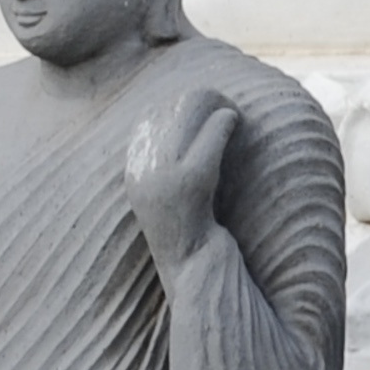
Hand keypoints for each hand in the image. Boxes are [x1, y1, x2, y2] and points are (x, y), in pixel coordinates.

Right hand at [124, 83, 236, 279]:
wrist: (194, 268)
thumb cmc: (191, 230)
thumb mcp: (169, 193)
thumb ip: (168, 164)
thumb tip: (181, 121)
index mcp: (135, 175)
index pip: (148, 120)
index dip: (176, 105)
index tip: (200, 105)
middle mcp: (142, 173)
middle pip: (167, 113)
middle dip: (198, 101)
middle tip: (223, 104)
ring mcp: (163, 178)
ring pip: (188, 118)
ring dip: (213, 108)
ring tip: (232, 112)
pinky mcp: (189, 184)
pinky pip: (208, 139)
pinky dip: (223, 124)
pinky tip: (234, 120)